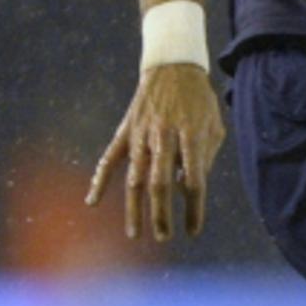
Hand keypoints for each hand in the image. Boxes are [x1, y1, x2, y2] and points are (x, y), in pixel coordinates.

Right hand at [86, 65, 224, 240]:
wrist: (173, 67)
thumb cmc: (199, 102)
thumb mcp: (214, 127)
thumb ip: (203, 158)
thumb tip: (186, 188)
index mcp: (192, 136)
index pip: (194, 182)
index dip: (193, 209)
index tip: (193, 231)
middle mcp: (164, 137)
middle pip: (160, 184)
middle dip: (160, 215)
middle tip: (163, 237)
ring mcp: (141, 134)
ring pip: (134, 177)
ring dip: (134, 208)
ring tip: (135, 234)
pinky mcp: (125, 131)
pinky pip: (109, 159)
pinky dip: (99, 180)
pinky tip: (91, 201)